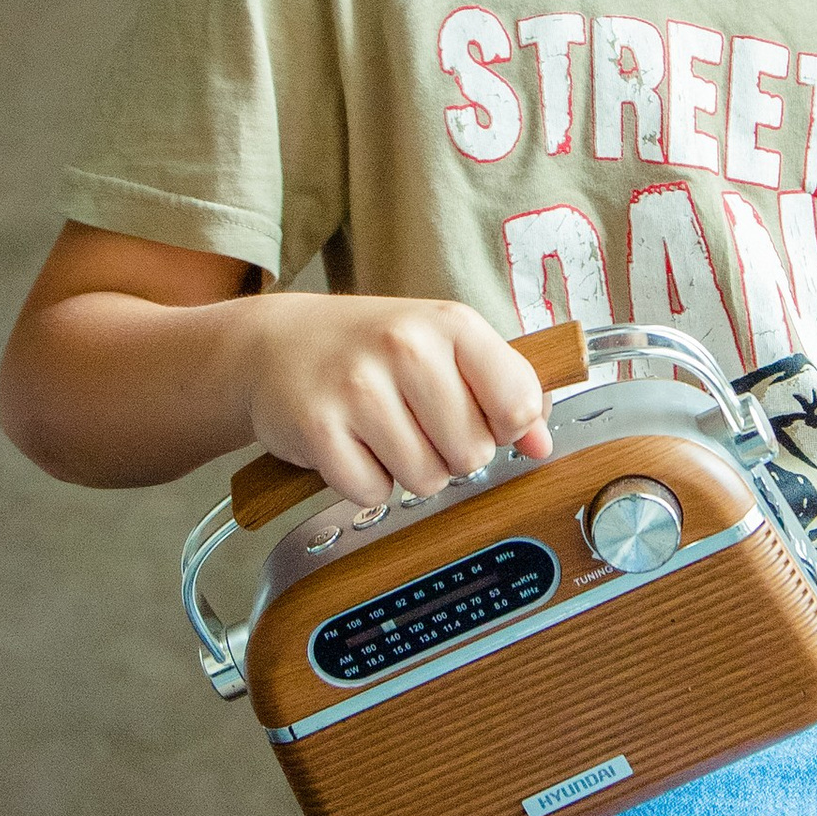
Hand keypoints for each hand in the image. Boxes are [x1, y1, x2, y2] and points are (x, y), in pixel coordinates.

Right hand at [234, 294, 553, 506]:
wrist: (274, 345)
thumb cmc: (371, 350)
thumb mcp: (444, 349)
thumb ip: (502, 392)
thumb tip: (542, 445)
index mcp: (451, 323)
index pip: (518, 403)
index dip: (504, 426)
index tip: (477, 414)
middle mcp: (406, 347)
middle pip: (473, 453)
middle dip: (450, 453)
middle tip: (416, 423)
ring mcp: (358, 387)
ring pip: (425, 480)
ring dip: (407, 470)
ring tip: (381, 432)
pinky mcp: (318, 427)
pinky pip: (372, 492)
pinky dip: (365, 482)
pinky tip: (351, 445)